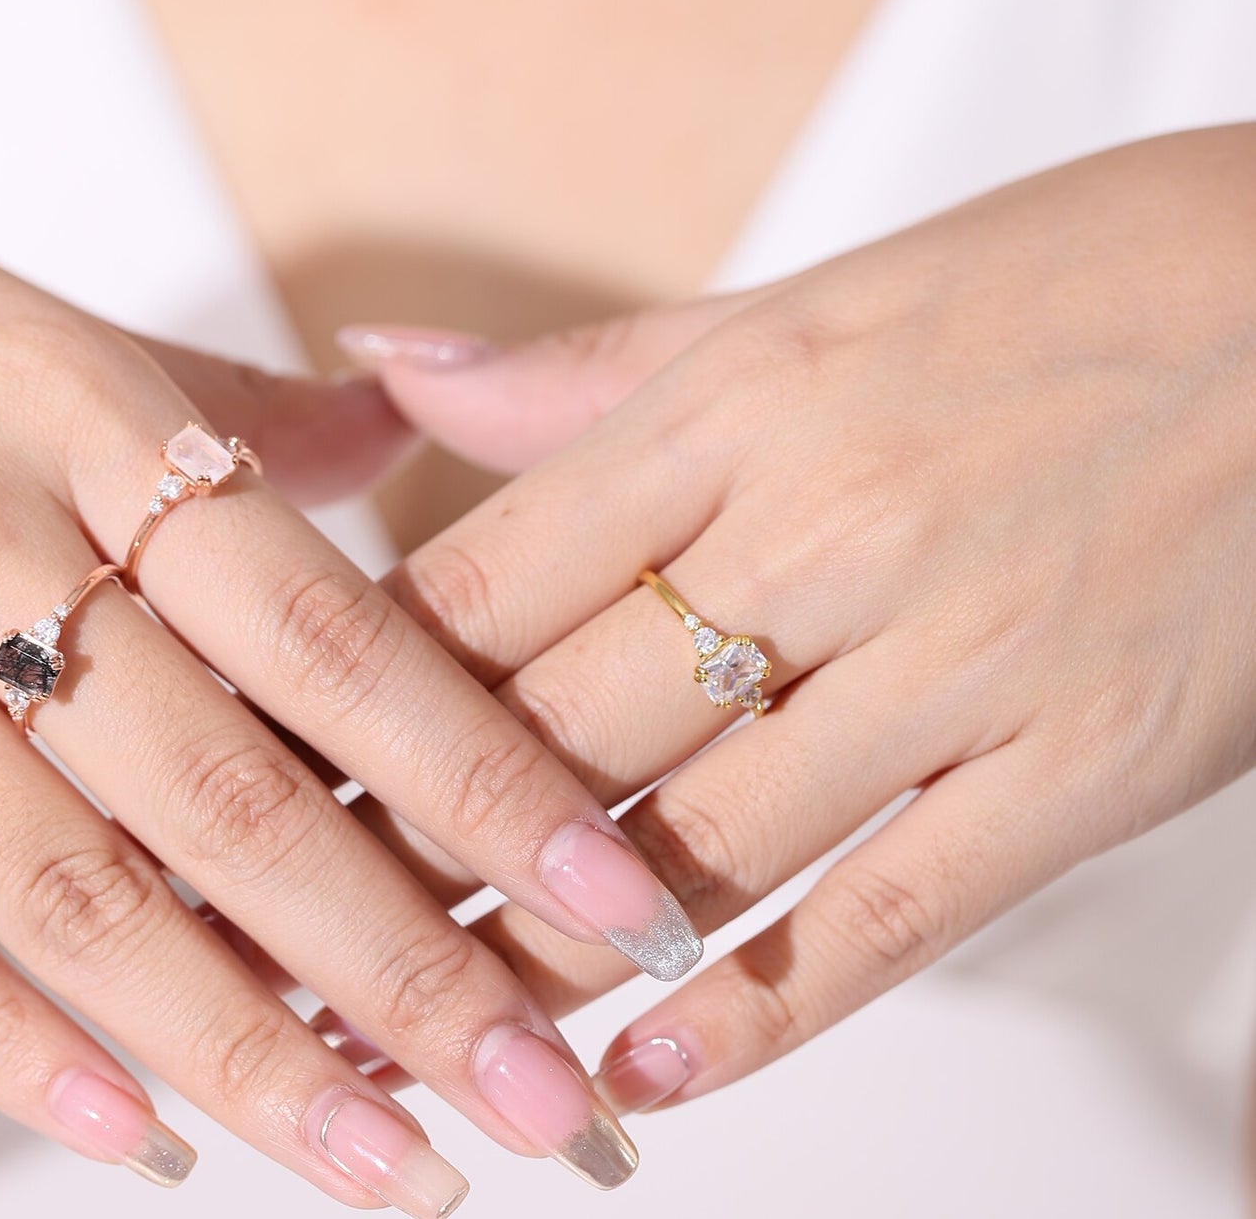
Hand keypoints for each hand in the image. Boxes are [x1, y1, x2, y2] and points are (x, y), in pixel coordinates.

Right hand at [0, 168, 700, 1207]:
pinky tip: (145, 1136)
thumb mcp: (90, 348)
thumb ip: (257, 409)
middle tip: (548, 1104)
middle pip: (236, 800)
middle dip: (405, 973)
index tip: (617, 904)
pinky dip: (12, 1042)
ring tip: (391, 1165)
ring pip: (75, 895)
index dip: (488, 785)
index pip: (339, 644)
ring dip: (247, 1051)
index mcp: (108, 435)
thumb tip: (409, 420)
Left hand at [336, 126, 1255, 1112]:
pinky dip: (761, 1005)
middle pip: (560, 728)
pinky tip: (650, 1072)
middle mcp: (831, 524)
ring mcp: (962, 649)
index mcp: (740, 403)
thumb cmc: (1052, 286)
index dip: (353, 698)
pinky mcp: (1086, 755)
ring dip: (546, 955)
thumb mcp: (800, 307)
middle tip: (298, 942)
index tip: (272, 775)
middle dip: (410, 850)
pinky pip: (894, 909)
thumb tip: (388, 376)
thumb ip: (584, 376)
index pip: (487, 582)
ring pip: (698, 840)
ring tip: (432, 1030)